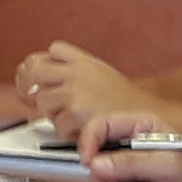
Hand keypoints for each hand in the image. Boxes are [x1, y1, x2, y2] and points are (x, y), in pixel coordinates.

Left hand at [14, 41, 137, 134]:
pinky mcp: (76, 112)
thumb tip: (42, 80)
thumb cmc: (125, 103)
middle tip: (48, 101)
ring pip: (43, 101)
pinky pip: (57, 124)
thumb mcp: (101, 75)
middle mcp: (78, 72)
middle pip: (36, 71)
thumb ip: (75, 72)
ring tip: (75, 118)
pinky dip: (68, 131)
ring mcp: (75, 92)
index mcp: (85, 61)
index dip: (47, 63)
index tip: (45, 78)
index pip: (54, 50)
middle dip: (37, 87)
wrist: (145, 119)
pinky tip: (83, 128)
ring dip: (54, 114)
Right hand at [82, 111, 181, 181]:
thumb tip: (98, 164)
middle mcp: (132, 150)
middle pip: (95, 159)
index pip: (102, 127)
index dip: (89, 142)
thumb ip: (131, 163)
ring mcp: (130, 174)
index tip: (89, 161)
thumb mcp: (169, 165)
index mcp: (141, 129)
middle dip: (103, 179)